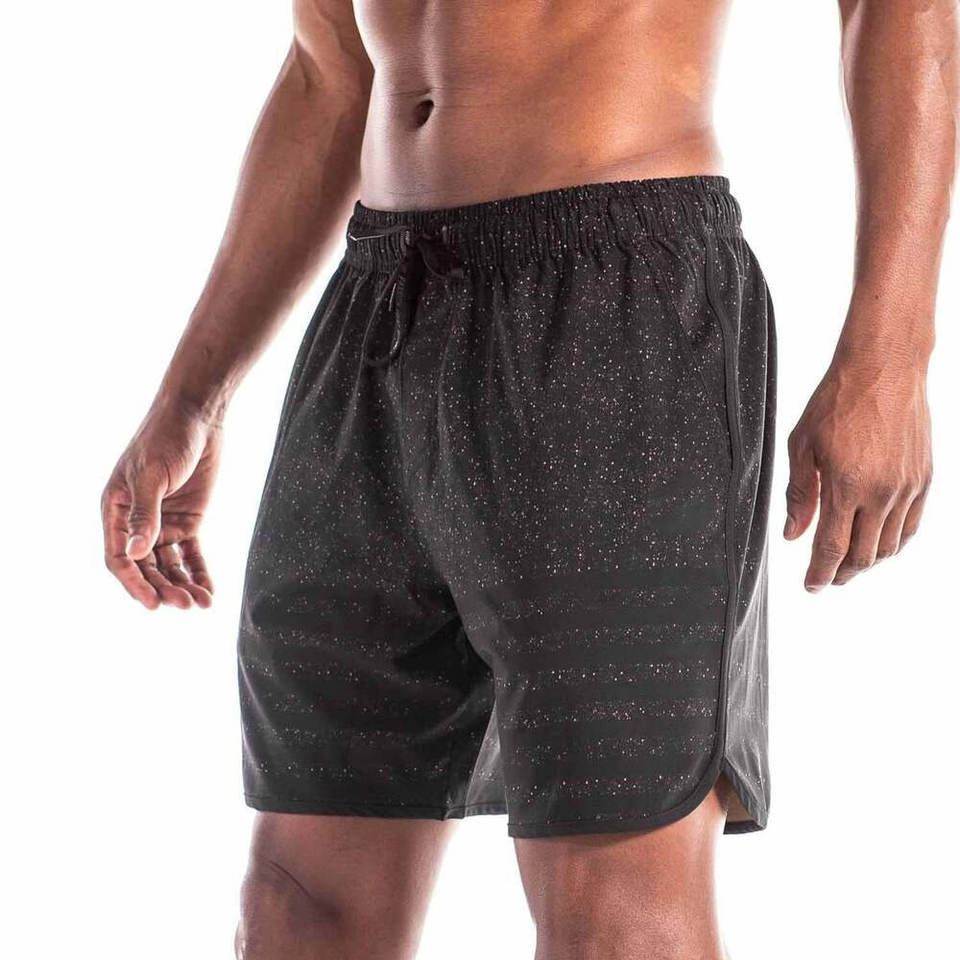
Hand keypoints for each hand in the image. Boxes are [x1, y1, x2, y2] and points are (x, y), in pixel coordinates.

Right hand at [102, 399, 222, 608]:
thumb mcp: (152, 476)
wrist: (197, 417)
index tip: (153, 604)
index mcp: (116, 510)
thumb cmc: (165, 438)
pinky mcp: (189, 520)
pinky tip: (209, 592)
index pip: (119, 558)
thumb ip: (145, 516)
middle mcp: (137, 522)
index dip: (135, 583)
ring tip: (201, 604)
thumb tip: (134, 554)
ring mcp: (164, 523)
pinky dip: (199, 572)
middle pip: (147, 566)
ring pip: (169, 565)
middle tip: (184, 605)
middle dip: (164, 588)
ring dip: (183, 585)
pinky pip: (192, 554)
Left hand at [784, 352, 931, 591]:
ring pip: (889, 545)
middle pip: (863, 555)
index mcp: (846, 485)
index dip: (819, 573)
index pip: (831, 547)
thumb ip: (799, 494)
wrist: (884, 369)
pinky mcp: (925, 479)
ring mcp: (908, 488)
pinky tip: (878, 542)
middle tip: (826, 578)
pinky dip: (894, 542)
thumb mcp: (801, 445)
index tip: (811, 586)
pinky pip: (912, 526)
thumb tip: (793, 535)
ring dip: (868, 562)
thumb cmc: (836, 402)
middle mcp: (881, 492)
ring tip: (848, 563)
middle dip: (841, 573)